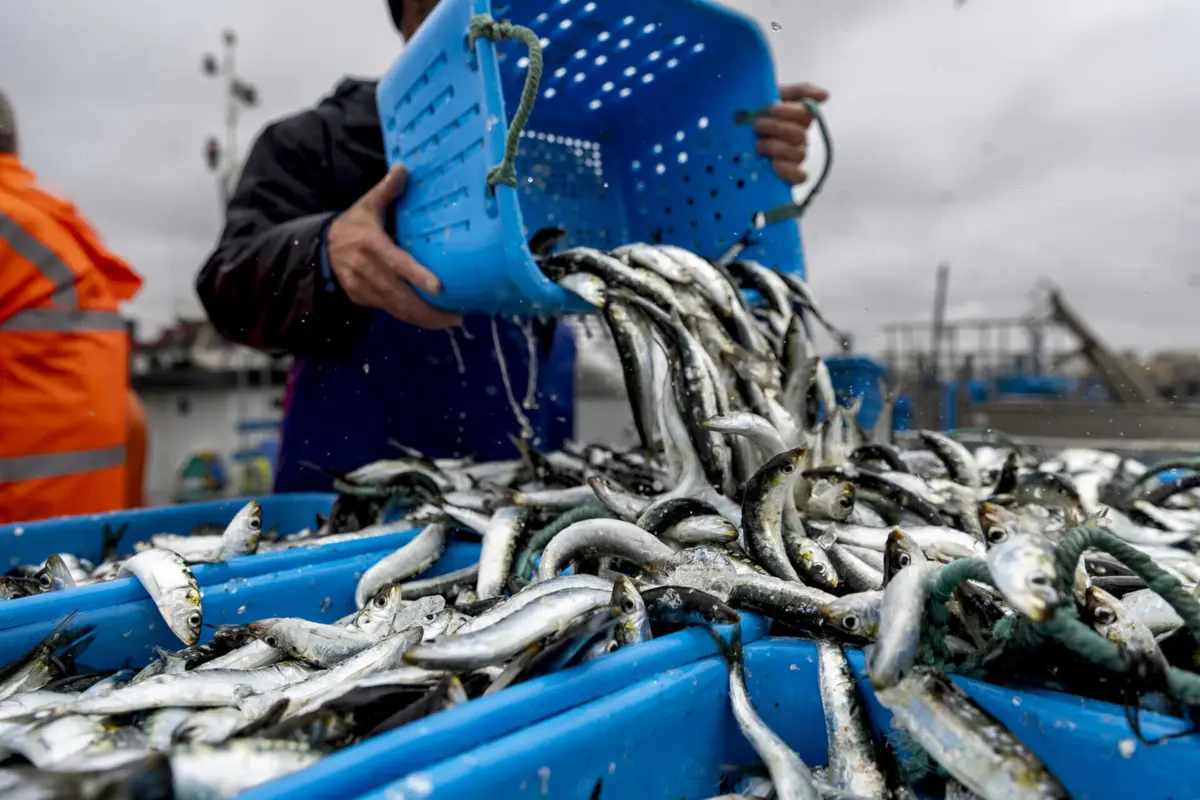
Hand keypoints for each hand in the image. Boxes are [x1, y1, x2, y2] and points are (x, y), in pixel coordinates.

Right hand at [327, 164, 461, 329]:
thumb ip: (387, 189)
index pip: (397, 263)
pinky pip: (390, 311)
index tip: (439, 288)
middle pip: (400, 297)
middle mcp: (367, 270)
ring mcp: (364, 288)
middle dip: (428, 311)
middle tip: (456, 317)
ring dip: (424, 319)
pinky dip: (411, 317)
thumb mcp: (366, 205)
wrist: (320, 249)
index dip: (417, 276)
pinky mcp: (362, 299)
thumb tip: (405, 167)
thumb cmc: (352, 225)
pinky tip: (431, 319)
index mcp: (372, 245)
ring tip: (451, 321)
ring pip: (396, 309)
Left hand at [753, 83, 829, 185]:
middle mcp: (800, 137)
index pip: (805, 114)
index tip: (771, 107)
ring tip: (757, 145)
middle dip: (776, 128)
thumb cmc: (756, 113)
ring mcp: (795, 156)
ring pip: (798, 153)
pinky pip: (799, 176)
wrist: (736, 131)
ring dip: (776, 147)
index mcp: (799, 118)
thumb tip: (826, 96)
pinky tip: (773, 164)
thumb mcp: (773, 94)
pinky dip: (788, 171)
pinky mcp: (789, 174)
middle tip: (757, 125)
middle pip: (799, 134)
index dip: (790, 112)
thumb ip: (800, 92)